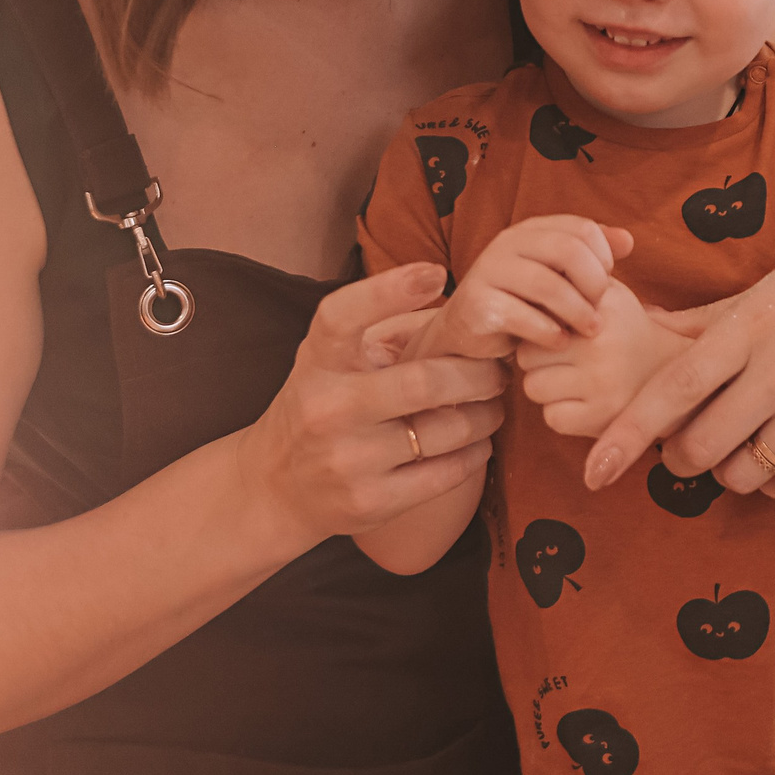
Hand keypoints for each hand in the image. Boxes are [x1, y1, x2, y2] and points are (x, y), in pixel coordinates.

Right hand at [234, 262, 510, 548]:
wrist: (275, 489)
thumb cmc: (319, 406)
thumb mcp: (327, 362)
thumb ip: (380, 331)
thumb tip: (456, 303)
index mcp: (317, 363)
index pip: (342, 317)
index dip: (387, 291)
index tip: (435, 272)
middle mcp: (328, 409)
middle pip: (424, 382)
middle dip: (477, 373)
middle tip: (498, 367)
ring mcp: (349, 460)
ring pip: (447, 430)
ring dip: (486, 414)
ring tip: (493, 403)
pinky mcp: (372, 503)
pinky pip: (447, 472)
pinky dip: (476, 452)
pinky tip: (477, 440)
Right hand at [436, 215, 632, 354]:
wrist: (472, 330)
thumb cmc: (525, 300)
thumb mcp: (558, 274)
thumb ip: (592, 255)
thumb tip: (628, 241)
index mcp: (531, 229)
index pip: (582, 228)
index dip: (603, 258)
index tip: (606, 285)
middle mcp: (507, 243)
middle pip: (568, 250)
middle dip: (593, 283)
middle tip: (600, 309)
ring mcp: (488, 271)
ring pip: (546, 285)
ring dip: (577, 311)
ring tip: (589, 330)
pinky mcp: (477, 305)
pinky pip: (522, 316)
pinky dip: (549, 332)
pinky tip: (561, 342)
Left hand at [516, 279, 686, 439]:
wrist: (672, 372)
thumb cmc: (625, 330)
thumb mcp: (608, 294)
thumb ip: (572, 278)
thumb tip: (528, 276)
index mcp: (600, 308)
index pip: (536, 314)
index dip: (539, 323)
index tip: (553, 329)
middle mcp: (600, 344)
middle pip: (527, 354)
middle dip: (537, 358)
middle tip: (562, 358)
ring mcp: (601, 383)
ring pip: (533, 388)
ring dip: (546, 386)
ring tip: (571, 378)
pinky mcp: (600, 417)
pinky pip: (551, 417)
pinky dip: (561, 413)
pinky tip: (581, 401)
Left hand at [585, 240, 774, 501]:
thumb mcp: (773, 286)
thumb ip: (710, 320)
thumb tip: (649, 331)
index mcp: (752, 325)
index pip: (672, 389)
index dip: (625, 434)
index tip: (593, 468)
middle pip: (700, 446)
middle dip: (680, 458)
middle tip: (685, 447)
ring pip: (744, 475)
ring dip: (729, 472)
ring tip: (741, 447)